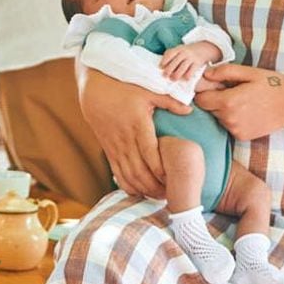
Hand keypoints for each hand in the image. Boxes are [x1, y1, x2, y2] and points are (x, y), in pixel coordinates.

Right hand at [79, 69, 189, 199]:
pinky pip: (116, 172)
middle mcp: (124, 138)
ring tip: (158, 196)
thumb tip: (189, 110)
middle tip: (171, 193)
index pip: (151, 155)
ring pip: (127, 175)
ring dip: (142, 189)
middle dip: (155, 186)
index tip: (174, 178)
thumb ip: (169, 101)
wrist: (94, 89)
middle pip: (140, 170)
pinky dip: (127, 185)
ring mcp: (114, 145)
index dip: (162, 171)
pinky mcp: (107, 148)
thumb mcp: (147, 90)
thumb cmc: (123, 87)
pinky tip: (139, 192)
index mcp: (137, 124)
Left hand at [160, 42, 217, 80]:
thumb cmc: (187, 51)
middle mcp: (185, 52)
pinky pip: (192, 70)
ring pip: (183, 67)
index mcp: (179, 49)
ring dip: (177, 74)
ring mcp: (191, 57)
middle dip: (169, 69)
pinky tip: (184, 79)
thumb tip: (163, 66)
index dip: (164, 60)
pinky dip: (187, 76)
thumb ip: (172, 55)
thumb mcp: (179, 49)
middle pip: (175, 61)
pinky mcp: (197, 63)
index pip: (170, 54)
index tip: (160, 67)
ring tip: (172, 79)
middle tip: (164, 76)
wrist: (204, 48)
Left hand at [196, 63, 283, 140]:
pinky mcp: (242, 136)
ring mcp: (235, 129)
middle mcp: (229, 118)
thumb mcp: (250, 72)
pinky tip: (247, 112)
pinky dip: (233, 119)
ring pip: (218, 117)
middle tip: (232, 92)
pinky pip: (228, 126)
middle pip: (208, 108)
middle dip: (214, 100)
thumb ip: (225, 72)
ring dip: (224, 110)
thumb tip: (205, 74)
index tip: (215, 86)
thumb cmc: (273, 86)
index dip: (204, 91)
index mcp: (228, 101)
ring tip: (243, 102)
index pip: (200, 99)